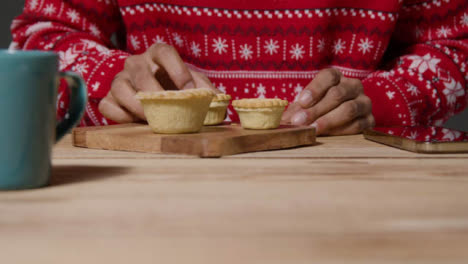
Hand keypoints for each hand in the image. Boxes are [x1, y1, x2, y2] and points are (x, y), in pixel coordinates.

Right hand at [99, 43, 215, 122]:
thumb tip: (218, 102)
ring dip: (135, 105)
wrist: (152, 94)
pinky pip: (106, 105)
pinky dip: (119, 115)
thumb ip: (205, 90)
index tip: (189, 88)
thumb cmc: (174, 86)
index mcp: (158, 55)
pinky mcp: (109, 97)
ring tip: (150, 119)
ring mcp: (120, 79)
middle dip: (154, 92)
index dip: (177, 69)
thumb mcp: (193, 84)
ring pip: (119, 87)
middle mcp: (136, 63)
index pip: (164, 52)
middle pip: (140, 72)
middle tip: (166, 109)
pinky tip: (134, 122)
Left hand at [282, 68, 373, 135]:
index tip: (301, 101)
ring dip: (328, 120)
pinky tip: (327, 135)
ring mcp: (364, 103)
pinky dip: (340, 131)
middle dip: (316, 109)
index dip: (315, 89)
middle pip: (337, 94)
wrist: (339, 123)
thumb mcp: (304, 108)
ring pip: (349, 109)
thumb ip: (295, 111)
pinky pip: (357, 125)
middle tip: (299, 121)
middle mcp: (353, 86)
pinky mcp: (369, 120)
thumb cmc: (316, 111)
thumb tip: (281, 121)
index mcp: (336, 78)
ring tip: (312, 129)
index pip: (328, 77)